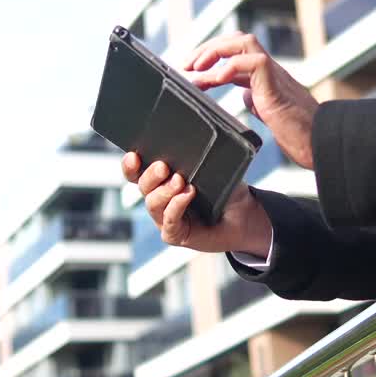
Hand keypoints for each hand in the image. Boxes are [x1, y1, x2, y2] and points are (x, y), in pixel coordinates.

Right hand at [121, 152, 272, 256]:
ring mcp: (165, 217)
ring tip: (180, 181)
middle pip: (142, 185)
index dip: (130, 165)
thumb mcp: (215, 167)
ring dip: (165, 191)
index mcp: (161, 179)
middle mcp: (159, 198)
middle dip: (150, 175)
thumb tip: (194, 142)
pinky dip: (176, 206)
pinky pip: (169, 221)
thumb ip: (200, 157)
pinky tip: (187, 195)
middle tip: (164, 166)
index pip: (137, 171)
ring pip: (152, 203)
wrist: (245, 214)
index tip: (134, 155)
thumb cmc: (227, 187)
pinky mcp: (175, 234)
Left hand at [184, 32, 318, 169]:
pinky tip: (214, 80)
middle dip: (208, 48)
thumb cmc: (300, 134)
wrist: (321, 144)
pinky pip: (251, 62)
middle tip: (186, 65)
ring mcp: (274, 75)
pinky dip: (228, 67)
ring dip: (214, 51)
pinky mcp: (276, 85)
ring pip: (243, 42)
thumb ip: (258, 100)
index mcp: (266, 77)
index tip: (191, 70)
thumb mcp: (270, 114)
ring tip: (195, 67)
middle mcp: (270, 70)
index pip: (236, 53)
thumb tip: (245, 95)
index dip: (212, 57)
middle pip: (237, 40)